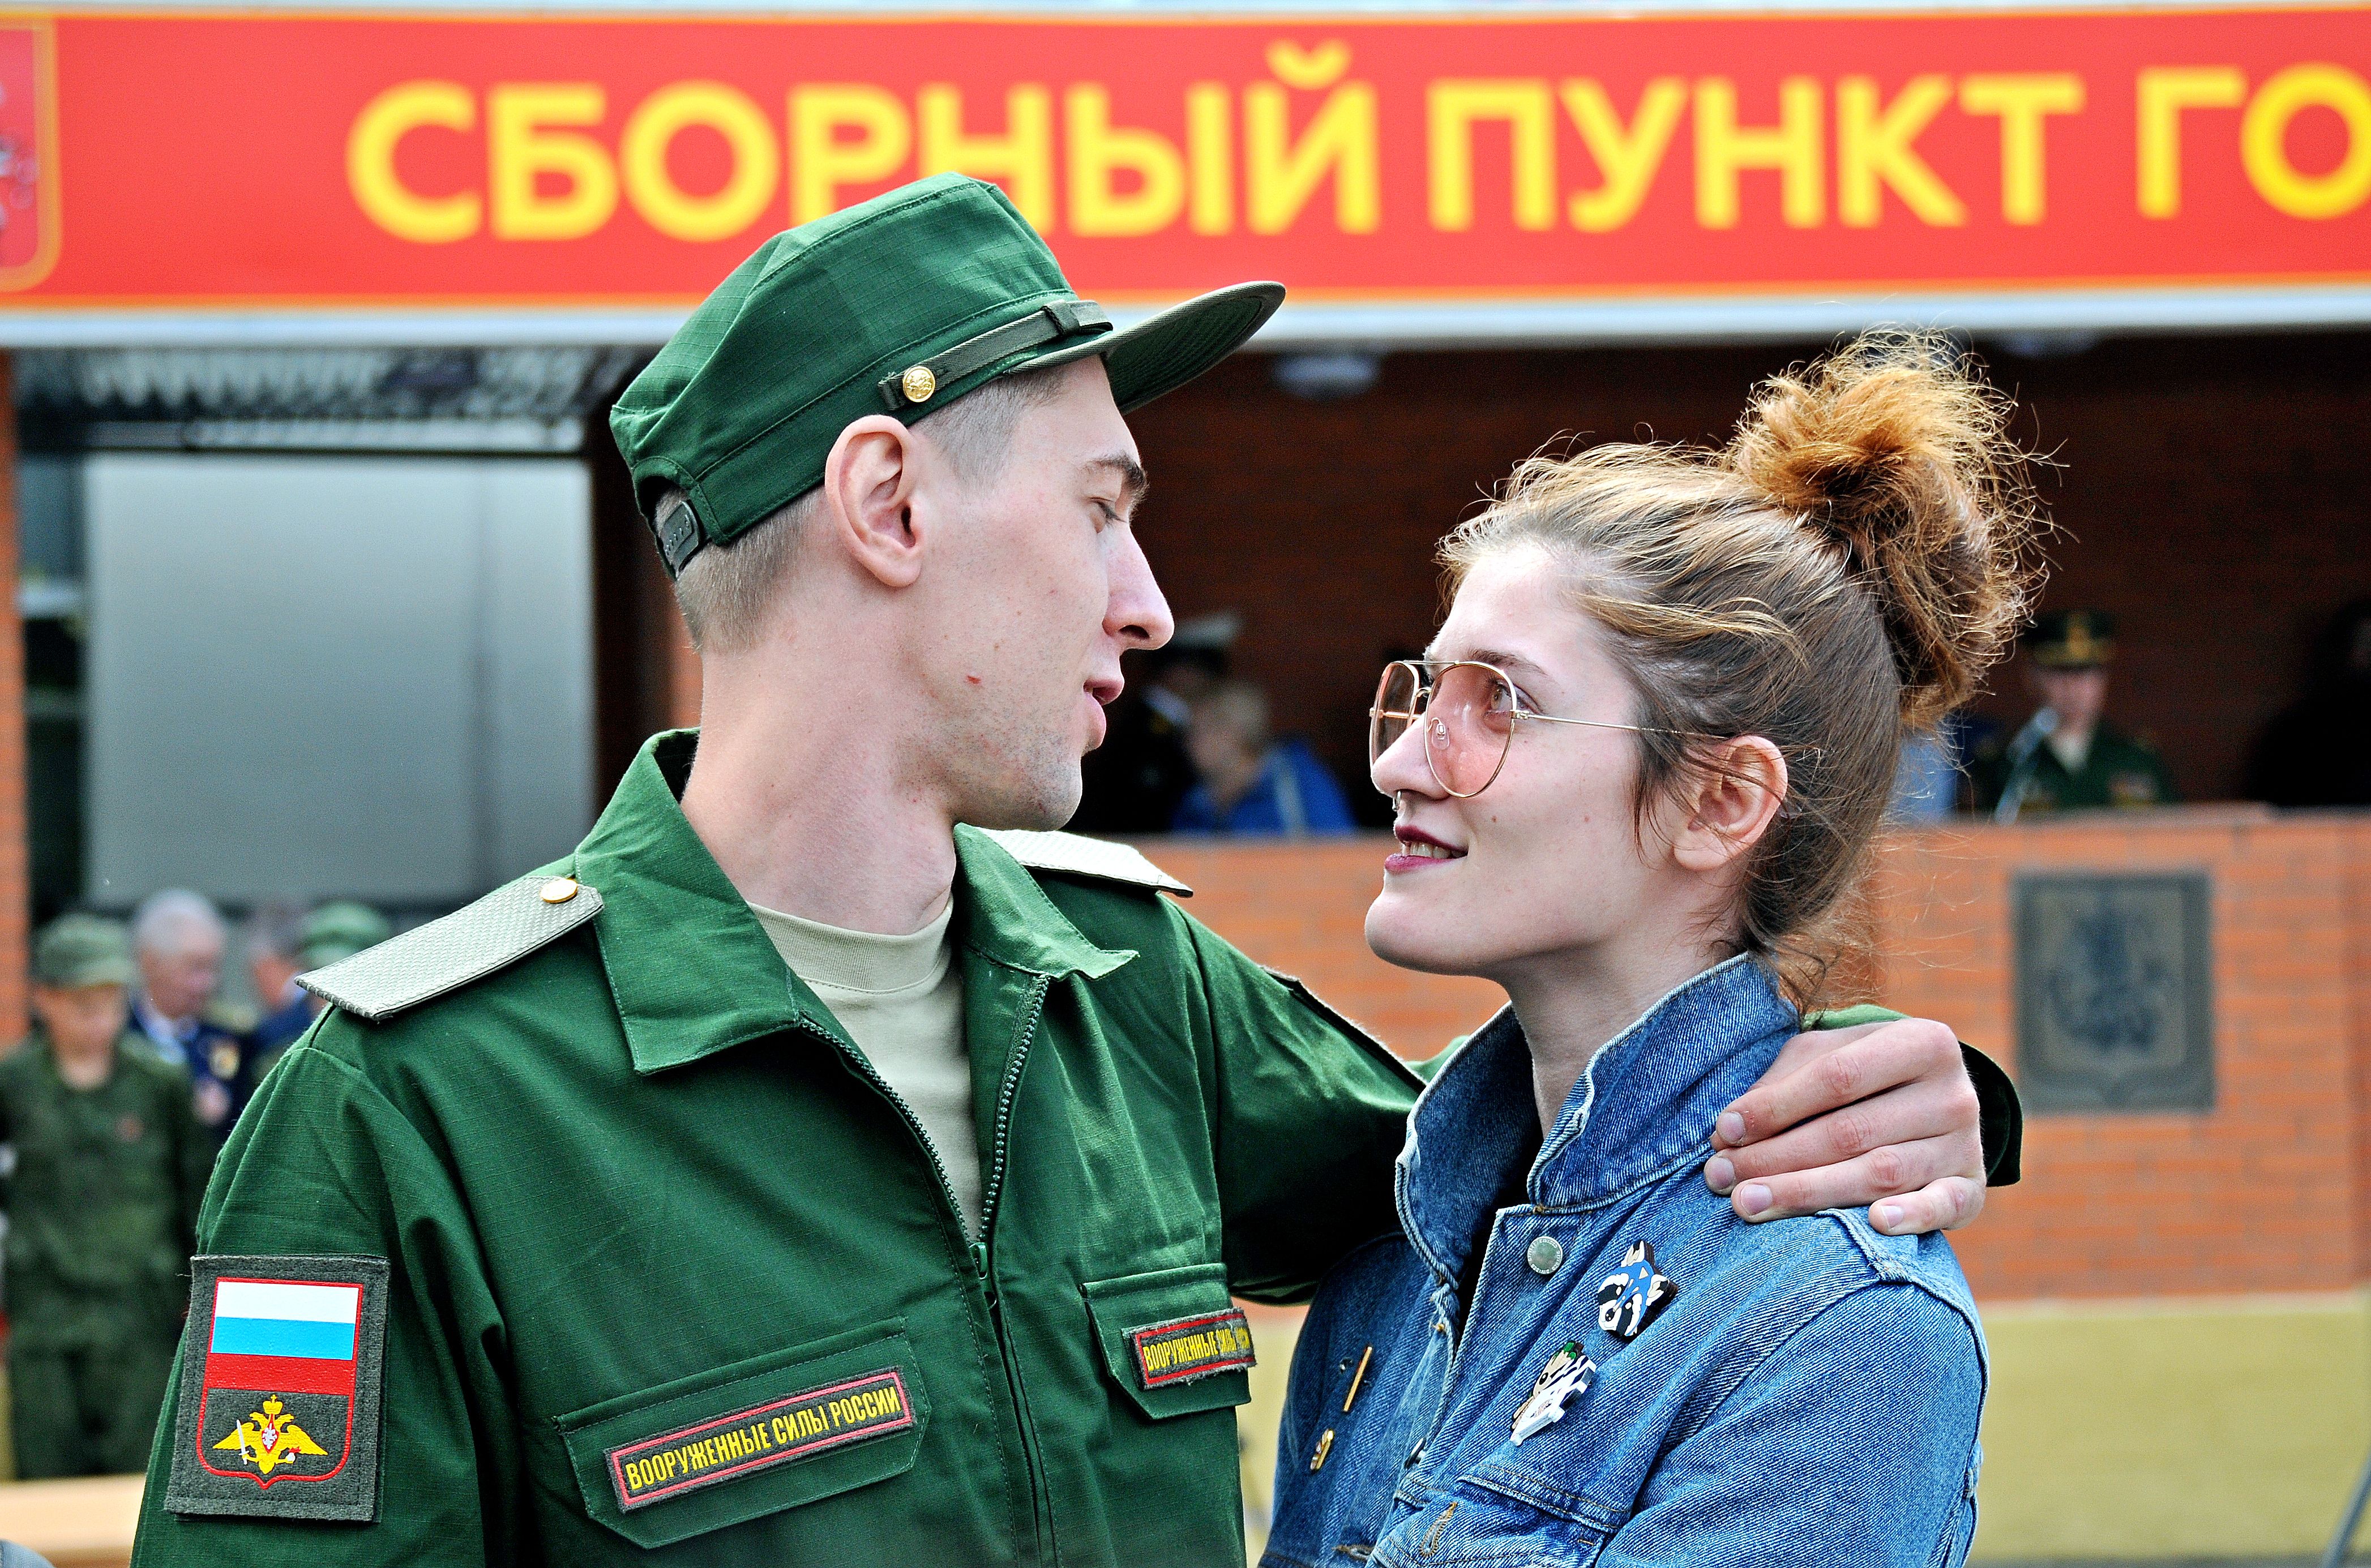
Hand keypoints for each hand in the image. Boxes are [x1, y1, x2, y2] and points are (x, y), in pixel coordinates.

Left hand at [1702, 1018, 1984, 1235]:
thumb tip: (1728, 1131)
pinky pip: (1944, 1206)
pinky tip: (1874, 1222)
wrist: (1934, 1101)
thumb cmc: (1863, 1075)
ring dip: (1808, 1193)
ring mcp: (1966, 1144)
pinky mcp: (1971, 1189)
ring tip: (1749, 1204)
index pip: (1837, 1076)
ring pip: (1880, 1173)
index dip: (1776, 1106)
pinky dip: (1912, 1216)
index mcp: (1921, 1042)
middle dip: (1777, 1158)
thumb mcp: (1825, 1057)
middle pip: (1851, 1131)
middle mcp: (1953, 1092)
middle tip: (1721, 1178)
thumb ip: (1779, 1085)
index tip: (1725, 1130)